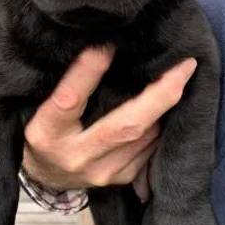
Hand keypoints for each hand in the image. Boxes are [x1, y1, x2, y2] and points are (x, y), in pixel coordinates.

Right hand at [23, 48, 196, 195]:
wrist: (46, 177)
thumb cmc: (46, 130)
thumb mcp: (41, 106)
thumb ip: (67, 84)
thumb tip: (104, 46)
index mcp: (47, 132)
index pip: (69, 99)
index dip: (88, 72)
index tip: (109, 45)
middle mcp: (76, 156)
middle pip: (126, 126)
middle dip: (160, 95)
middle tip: (184, 66)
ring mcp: (101, 173)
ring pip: (145, 136)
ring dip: (165, 106)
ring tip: (179, 77)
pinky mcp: (120, 179)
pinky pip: (150, 149)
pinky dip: (160, 125)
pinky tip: (166, 106)